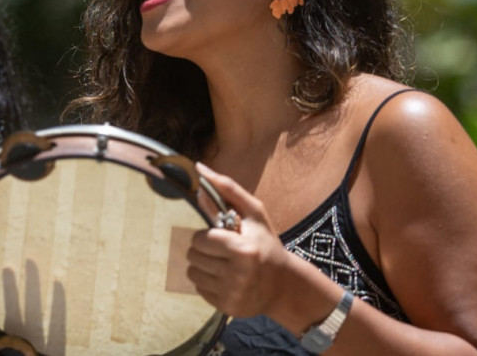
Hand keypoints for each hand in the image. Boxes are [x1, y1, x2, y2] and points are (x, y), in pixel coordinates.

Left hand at [187, 163, 296, 318]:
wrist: (283, 284)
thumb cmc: (266, 243)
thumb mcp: (254, 213)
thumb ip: (227, 190)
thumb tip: (200, 168)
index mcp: (243, 249)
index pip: (200, 240)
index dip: (206, 236)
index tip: (219, 236)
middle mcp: (237, 274)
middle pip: (193, 256)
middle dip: (203, 250)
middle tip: (221, 250)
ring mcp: (231, 293)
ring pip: (192, 273)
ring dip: (202, 266)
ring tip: (222, 264)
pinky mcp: (227, 307)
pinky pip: (199, 289)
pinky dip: (207, 282)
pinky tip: (225, 278)